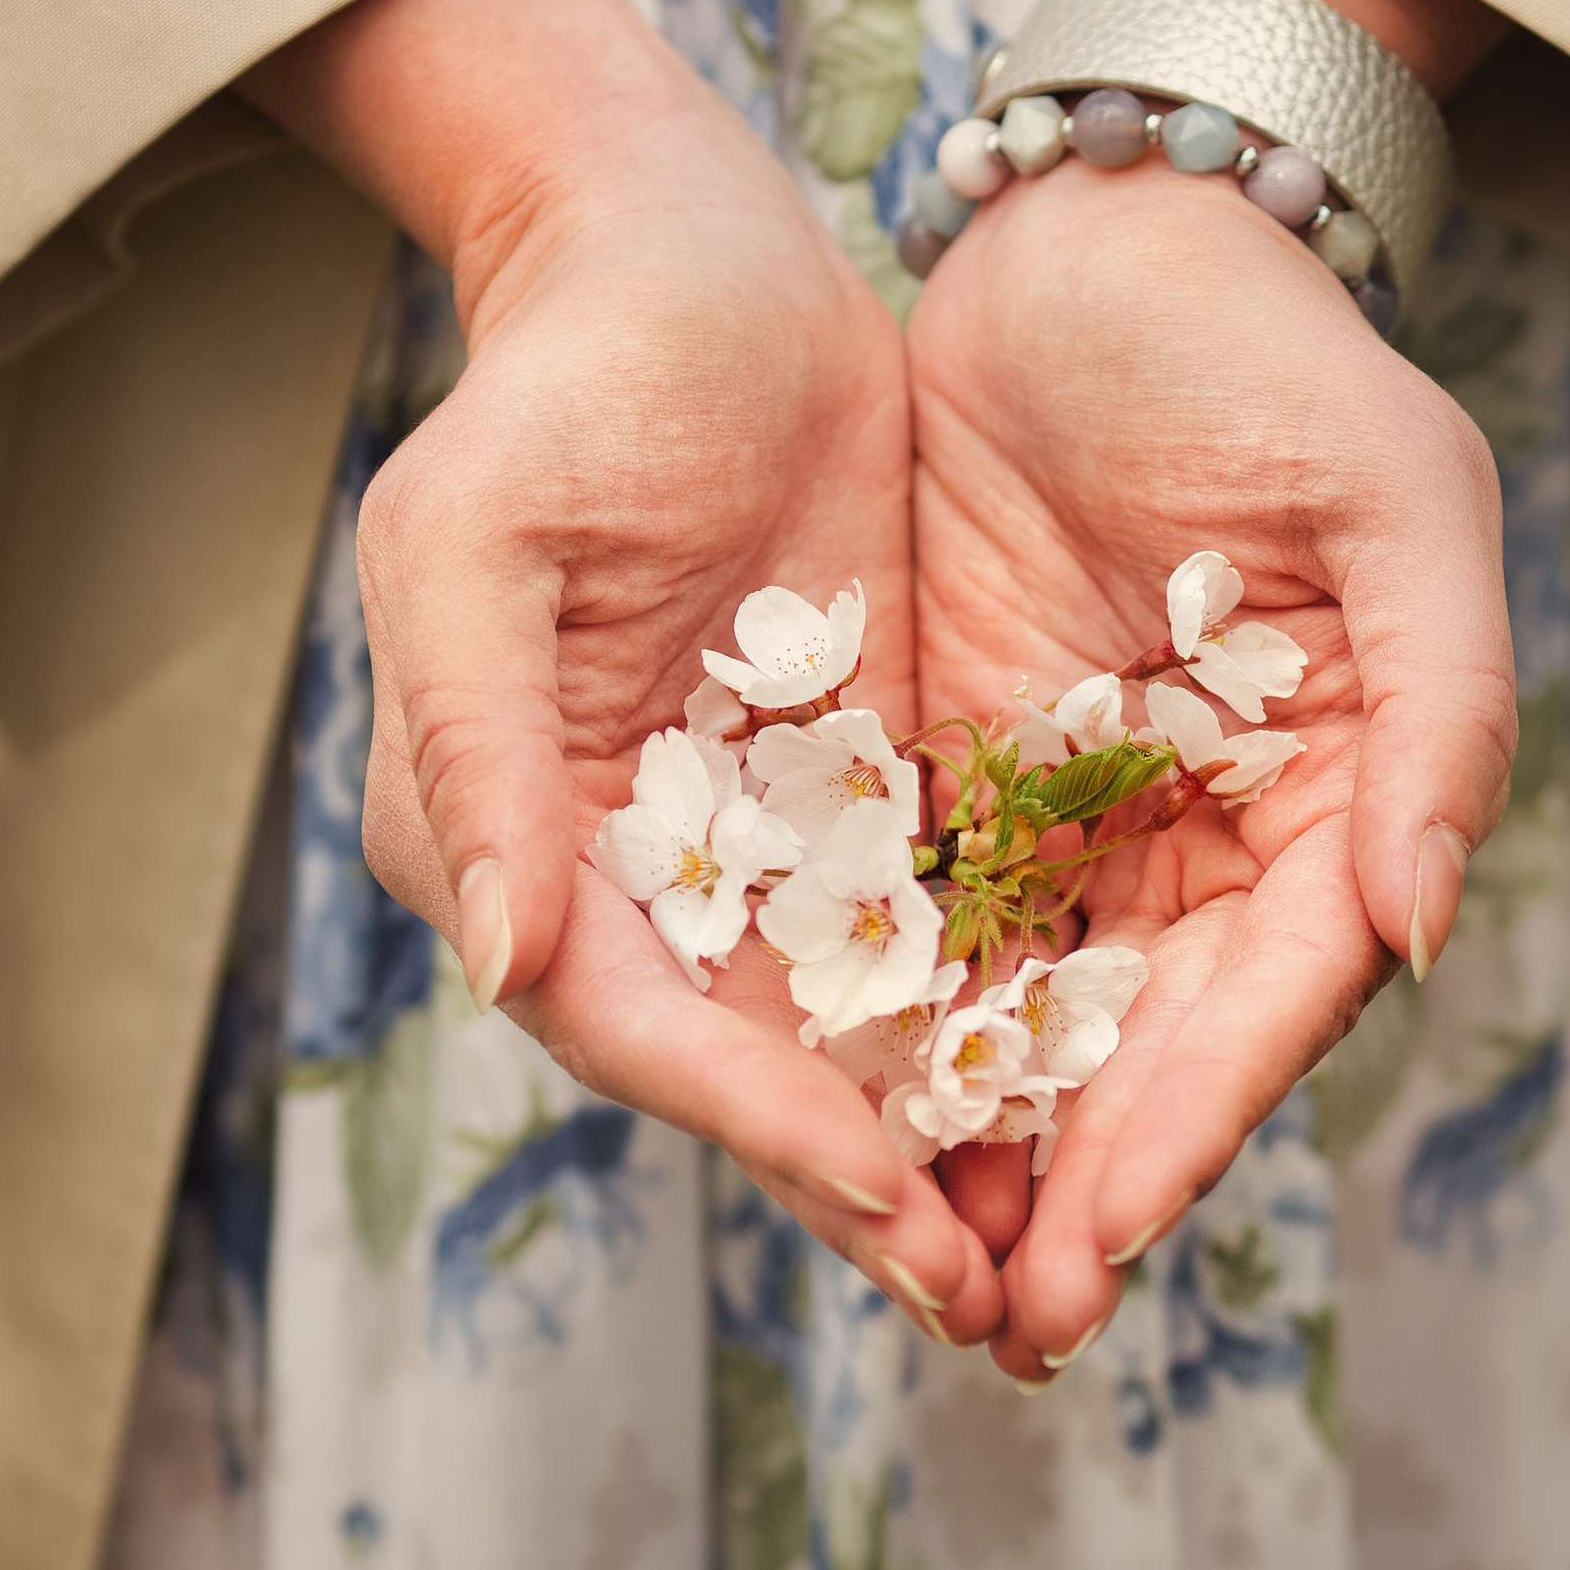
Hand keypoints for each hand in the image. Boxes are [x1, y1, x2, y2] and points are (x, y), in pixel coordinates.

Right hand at [245, 0, 1002, 1345]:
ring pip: (847, 1045)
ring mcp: (743, 857)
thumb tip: (503, 957)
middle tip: (998, 1304)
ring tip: (1056, 1265)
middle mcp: (620, 884)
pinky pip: (929, 950)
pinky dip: (994, 1040)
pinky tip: (1094, 1113)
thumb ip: (475, 748)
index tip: (882, 1194)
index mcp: (509, 840)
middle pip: (751, 1077)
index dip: (760, 1121)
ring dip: (943, 1155)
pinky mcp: (849, 811)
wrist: (687, 265)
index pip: (642, 1026)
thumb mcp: (477, 543)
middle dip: (868, 1194)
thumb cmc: (562, 384)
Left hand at [907, 148, 1516, 1375]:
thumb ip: (1443, 706)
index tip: (1112, 1229)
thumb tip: (1424, 925)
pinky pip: (921, 925)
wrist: (1096, 225)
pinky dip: (887, 1031)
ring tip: (917, 1275)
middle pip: (1146, 1048)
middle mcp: (1211, 836)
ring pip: (1030, 1018)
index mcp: (1335, 796)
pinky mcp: (962, 772)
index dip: (1193, 1120)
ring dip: (981, 1150)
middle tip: (1000, 1321)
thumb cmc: (1270, 349)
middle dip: (1080, 1188)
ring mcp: (1080, 815)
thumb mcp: (1397, 496)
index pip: (1269, 997)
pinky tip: (830, 1122)